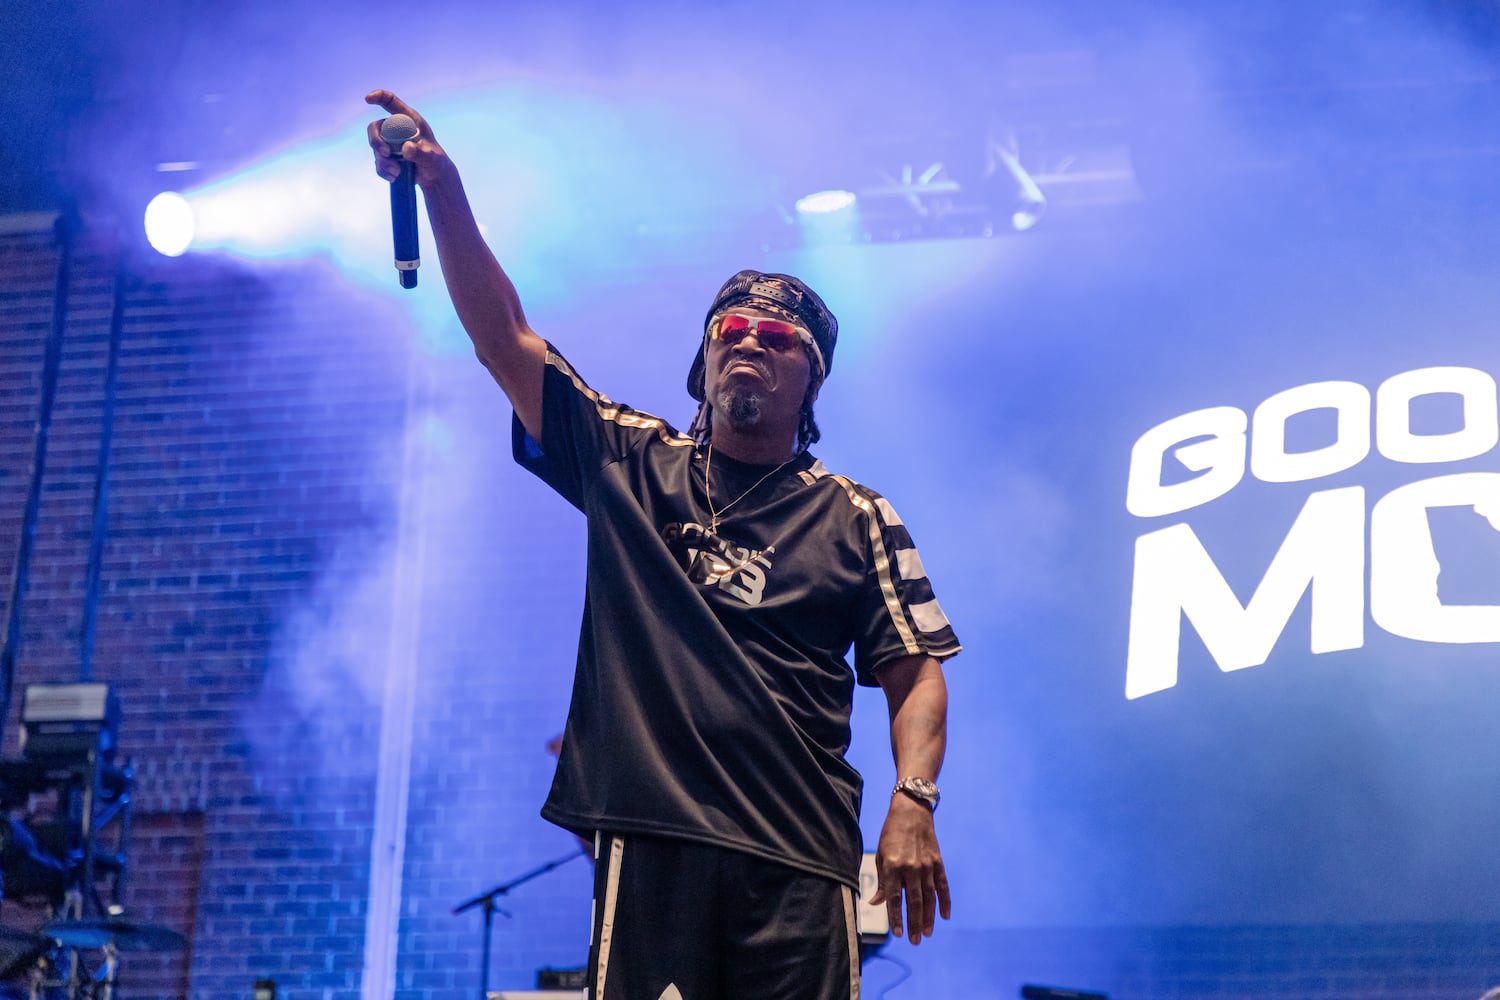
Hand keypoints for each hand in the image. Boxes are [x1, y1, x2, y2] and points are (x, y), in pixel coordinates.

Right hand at [364, 90, 455, 188]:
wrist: (435, 178)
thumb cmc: (437, 163)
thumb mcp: (432, 158)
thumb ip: (420, 153)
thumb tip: (406, 148)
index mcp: (410, 120)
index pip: (391, 102)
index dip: (379, 97)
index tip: (368, 99)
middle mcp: (397, 128)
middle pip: (375, 127)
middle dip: (376, 141)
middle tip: (386, 154)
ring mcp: (391, 142)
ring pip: (376, 147)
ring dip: (384, 161)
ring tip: (398, 172)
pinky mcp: (388, 156)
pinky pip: (378, 161)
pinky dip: (383, 170)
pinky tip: (394, 177)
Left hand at [868, 793, 950, 944]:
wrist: (912, 810)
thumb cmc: (891, 833)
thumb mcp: (881, 855)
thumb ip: (882, 880)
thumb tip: (877, 903)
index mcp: (893, 866)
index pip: (894, 898)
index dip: (896, 917)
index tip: (898, 934)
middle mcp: (911, 867)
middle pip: (914, 902)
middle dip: (914, 923)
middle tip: (914, 941)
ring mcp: (927, 865)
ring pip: (929, 898)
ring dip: (928, 918)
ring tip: (926, 934)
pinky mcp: (938, 862)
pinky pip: (943, 886)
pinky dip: (945, 902)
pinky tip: (944, 916)